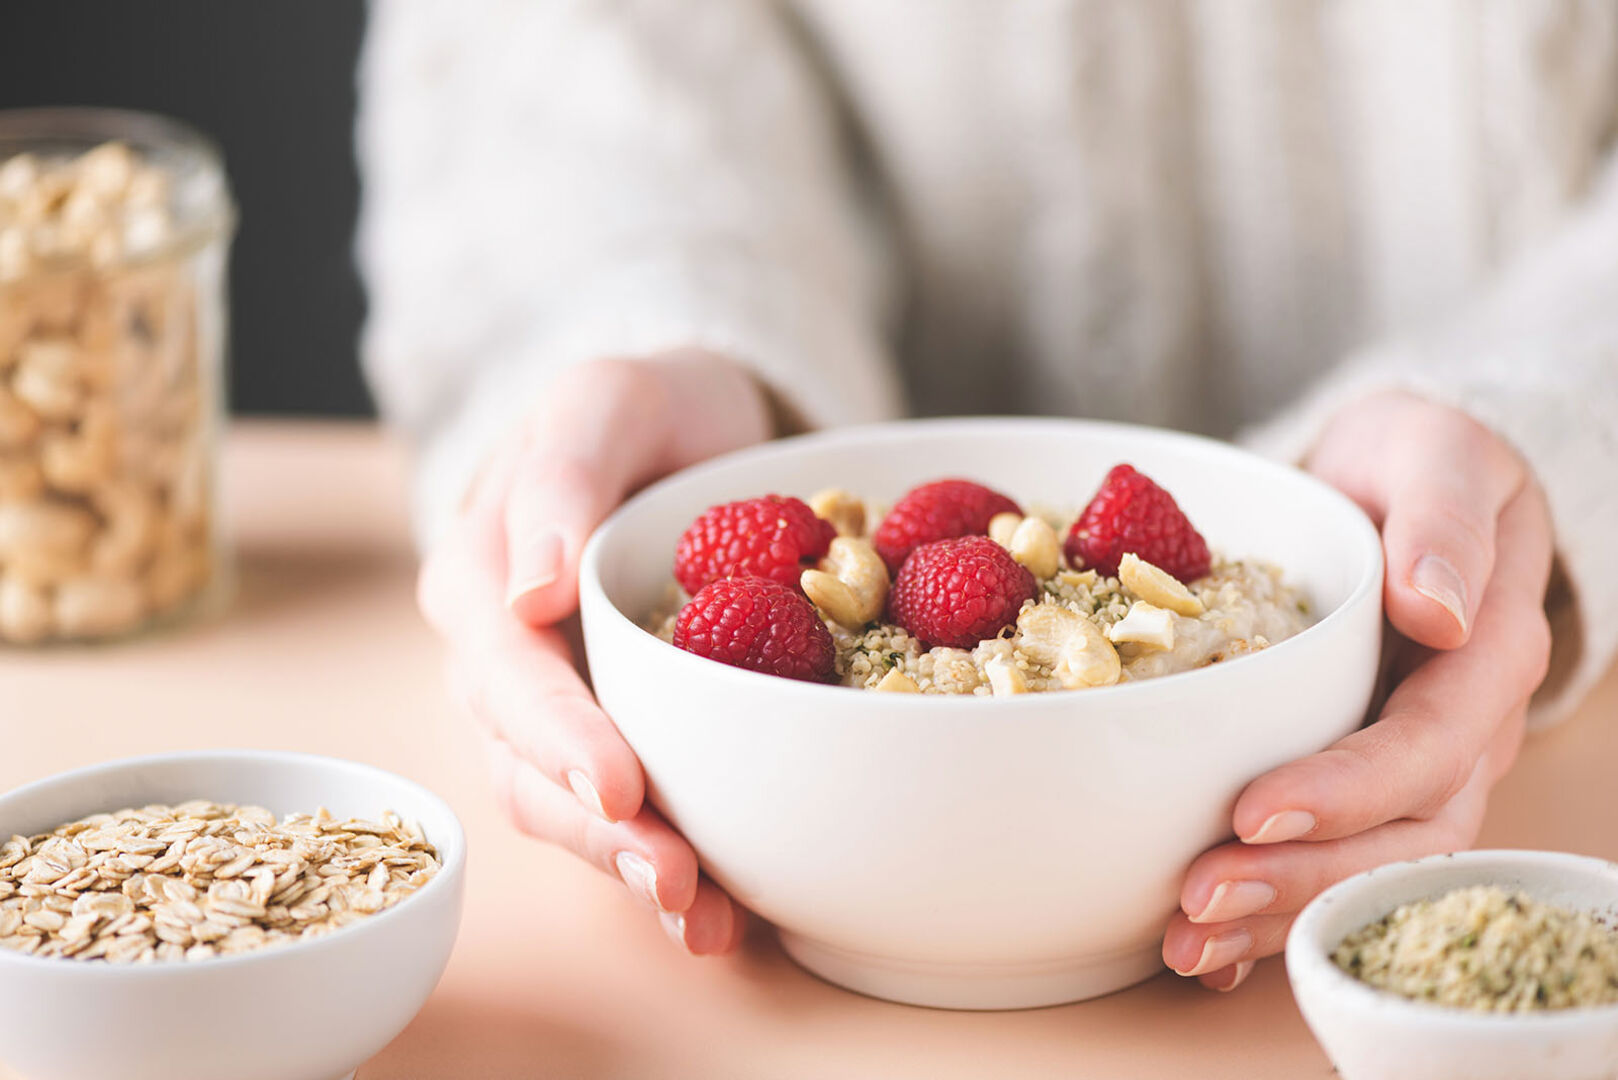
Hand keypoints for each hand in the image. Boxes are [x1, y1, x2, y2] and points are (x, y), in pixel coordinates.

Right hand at [418, 351, 773, 953]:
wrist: (686, 430)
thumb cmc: (642, 409)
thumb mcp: (605, 402)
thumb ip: (561, 478)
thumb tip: (525, 590)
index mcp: (478, 580)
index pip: (509, 671)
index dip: (558, 733)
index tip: (621, 782)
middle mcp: (499, 662)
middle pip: (529, 764)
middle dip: (599, 830)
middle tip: (675, 877)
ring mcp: (549, 711)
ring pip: (566, 808)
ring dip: (630, 868)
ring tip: (706, 918)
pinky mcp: (608, 737)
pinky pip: (621, 812)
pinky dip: (667, 865)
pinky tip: (725, 915)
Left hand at [1162, 390, 1554, 990]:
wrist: (1394, 482)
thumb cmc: (1413, 463)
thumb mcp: (1435, 452)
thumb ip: (1444, 520)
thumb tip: (1440, 612)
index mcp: (1486, 654)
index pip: (1429, 744)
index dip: (1349, 789)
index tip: (1255, 811)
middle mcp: (1461, 730)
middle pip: (1400, 835)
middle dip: (1300, 878)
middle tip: (1198, 900)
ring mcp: (1415, 768)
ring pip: (1367, 869)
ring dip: (1278, 916)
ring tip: (1186, 943)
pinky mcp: (1363, 784)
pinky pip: (1331, 863)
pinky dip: (1270, 917)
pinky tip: (1203, 954)